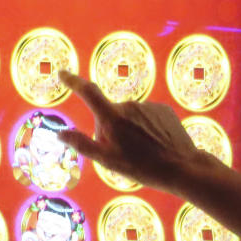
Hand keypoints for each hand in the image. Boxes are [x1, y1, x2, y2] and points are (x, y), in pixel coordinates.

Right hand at [58, 71, 199, 191]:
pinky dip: (146, 128)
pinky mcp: (163, 109)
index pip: (88, 93)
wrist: (181, 168)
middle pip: (111, 114)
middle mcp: (129, 106)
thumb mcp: (107, 161)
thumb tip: (60, 133)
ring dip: (130, 130)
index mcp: (113, 117)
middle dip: (111, 129)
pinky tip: (155, 144)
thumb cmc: (141, 167)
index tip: (62, 73)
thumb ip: (82, 144)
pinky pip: (147, 117)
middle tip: (123, 153)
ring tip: (143, 152)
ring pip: (130, 117)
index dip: (73, 82)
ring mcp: (148, 106)